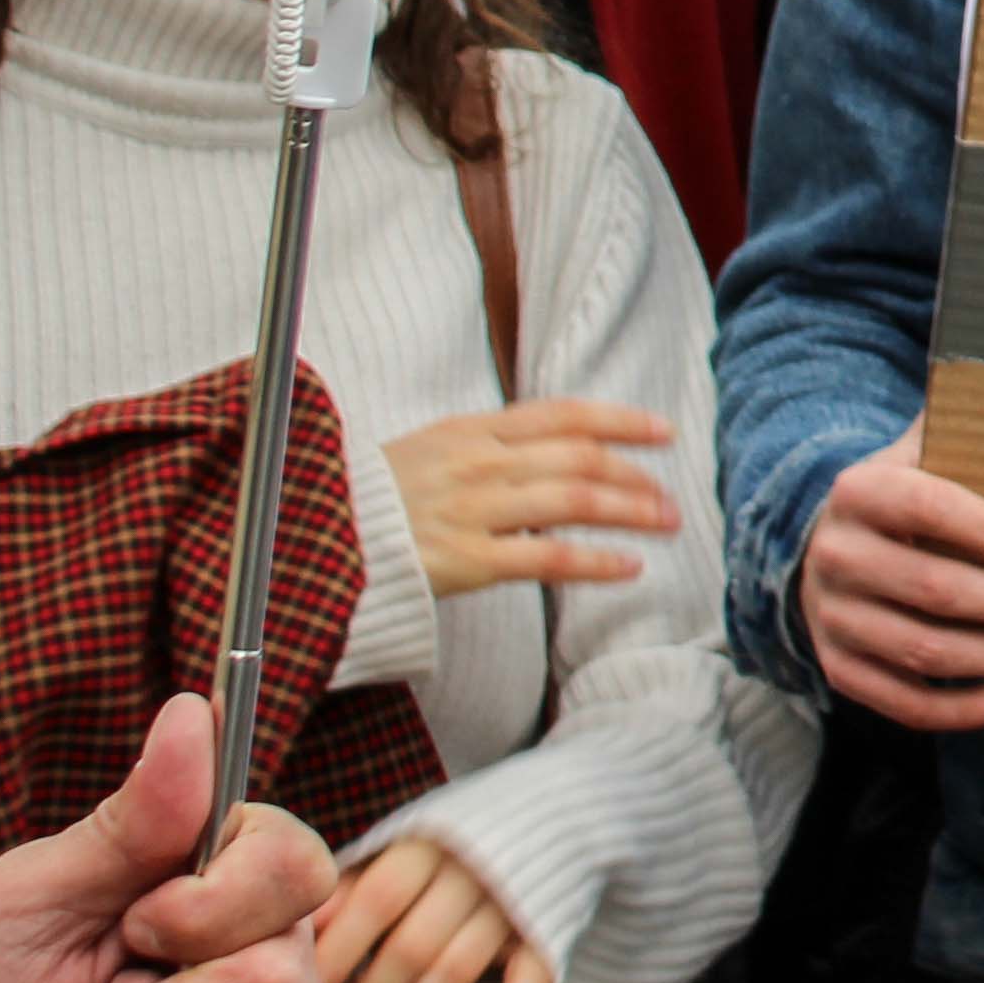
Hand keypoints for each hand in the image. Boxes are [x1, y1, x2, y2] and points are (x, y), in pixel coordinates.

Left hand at [311, 833, 553, 982]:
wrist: (553, 822)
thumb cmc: (445, 852)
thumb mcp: (397, 850)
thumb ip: (349, 887)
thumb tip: (288, 936)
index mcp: (425, 845)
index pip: (374, 902)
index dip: (336, 955)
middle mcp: (470, 871)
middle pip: (410, 945)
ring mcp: (512, 904)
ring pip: (455, 970)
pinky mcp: (548, 935)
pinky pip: (532, 977)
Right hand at [385, 398, 674, 595]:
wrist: (312, 538)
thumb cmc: (375, 499)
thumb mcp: (430, 450)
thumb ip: (488, 446)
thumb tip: (552, 450)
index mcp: (472, 430)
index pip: (563, 414)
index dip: (620, 420)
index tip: (662, 431)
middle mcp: (479, 462)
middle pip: (580, 458)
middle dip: (634, 474)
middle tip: (671, 496)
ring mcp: (473, 509)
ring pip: (573, 500)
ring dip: (629, 511)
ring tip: (665, 523)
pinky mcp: (466, 560)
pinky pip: (546, 557)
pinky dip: (595, 562)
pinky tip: (628, 567)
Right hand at [798, 431, 983, 731]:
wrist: (823, 544)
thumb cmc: (904, 494)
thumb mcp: (921, 449)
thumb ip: (966, 421)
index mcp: (860, 491)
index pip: (928, 507)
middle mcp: (836, 554)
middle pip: (932, 589)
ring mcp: (832, 617)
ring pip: (922, 650)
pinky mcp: (839, 668)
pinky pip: (904, 702)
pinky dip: (965, 709)